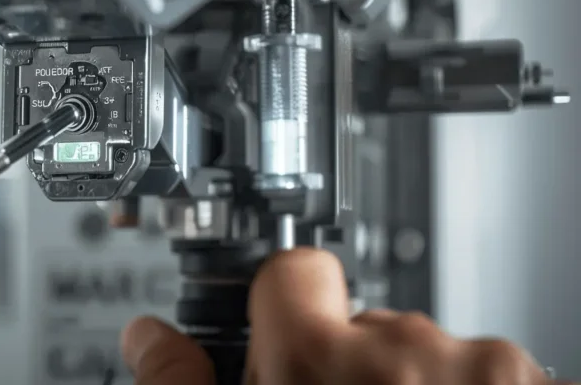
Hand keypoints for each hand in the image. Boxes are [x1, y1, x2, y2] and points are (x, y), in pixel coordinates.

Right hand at [121, 248, 556, 384]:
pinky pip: (500, 381)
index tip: (292, 348)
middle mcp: (405, 349)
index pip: (294, 273)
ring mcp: (487, 370)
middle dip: (356, 374)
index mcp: (316, 361)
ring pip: (437, 358)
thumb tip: (148, 341)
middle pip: (366, 327)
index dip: (287, 310)